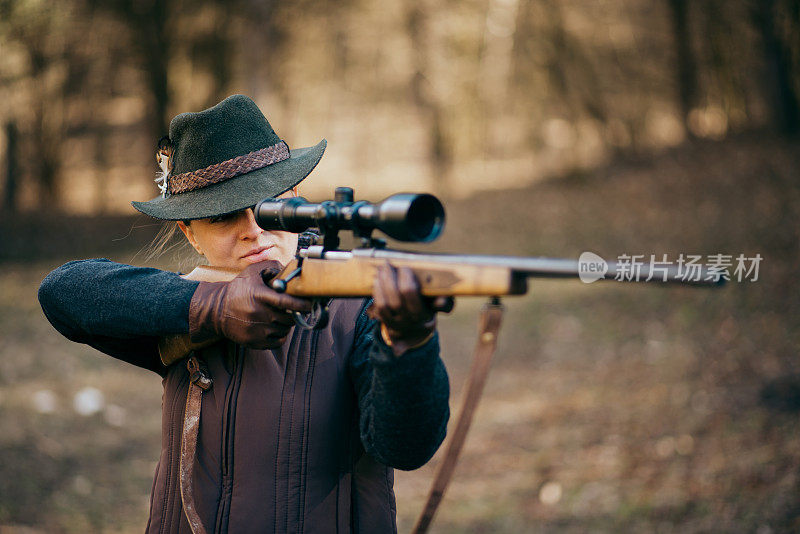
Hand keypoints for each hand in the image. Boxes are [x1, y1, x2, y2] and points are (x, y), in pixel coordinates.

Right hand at [189, 260, 311, 348]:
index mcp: (259, 296)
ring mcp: (256, 330)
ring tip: (280, 317)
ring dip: (286, 324)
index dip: (302, 304)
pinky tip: (275, 327)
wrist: (216, 310)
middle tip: (291, 309)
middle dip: (293, 313)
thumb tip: (290, 269)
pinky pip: (278, 342)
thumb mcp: (252, 273)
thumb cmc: (238, 289)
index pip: (286, 302)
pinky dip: (280, 335)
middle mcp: (258, 314)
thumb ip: (272, 267)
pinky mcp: (253, 342)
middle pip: (289, 318)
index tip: (311, 304)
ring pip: (284, 330)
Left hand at [369, 263, 453, 355]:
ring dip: (382, 285)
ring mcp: (397, 323)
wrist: (419, 325)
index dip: (406, 281)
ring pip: (385, 305)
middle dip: (390, 280)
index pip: (411, 296)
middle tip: (389, 264)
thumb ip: (446, 301)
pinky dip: (377, 292)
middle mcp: (410, 321)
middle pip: (396, 302)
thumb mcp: (442, 303)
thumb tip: (440, 302)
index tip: (405, 267)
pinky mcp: (387, 322)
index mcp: (425, 314)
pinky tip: (378, 280)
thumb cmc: (431, 305)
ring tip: (382, 269)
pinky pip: (379, 308)